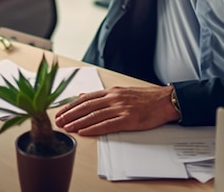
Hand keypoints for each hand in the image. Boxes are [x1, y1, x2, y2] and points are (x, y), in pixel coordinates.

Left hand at [54, 85, 179, 135]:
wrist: (165, 101)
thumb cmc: (144, 98)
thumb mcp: (121, 92)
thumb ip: (102, 96)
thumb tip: (83, 96)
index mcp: (111, 91)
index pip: (86, 98)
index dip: (71, 105)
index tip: (60, 111)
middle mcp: (114, 98)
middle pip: (86, 106)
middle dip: (70, 114)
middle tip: (58, 121)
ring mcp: (120, 108)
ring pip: (94, 115)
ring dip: (78, 122)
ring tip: (67, 127)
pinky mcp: (128, 119)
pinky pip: (107, 125)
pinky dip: (93, 128)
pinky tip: (84, 131)